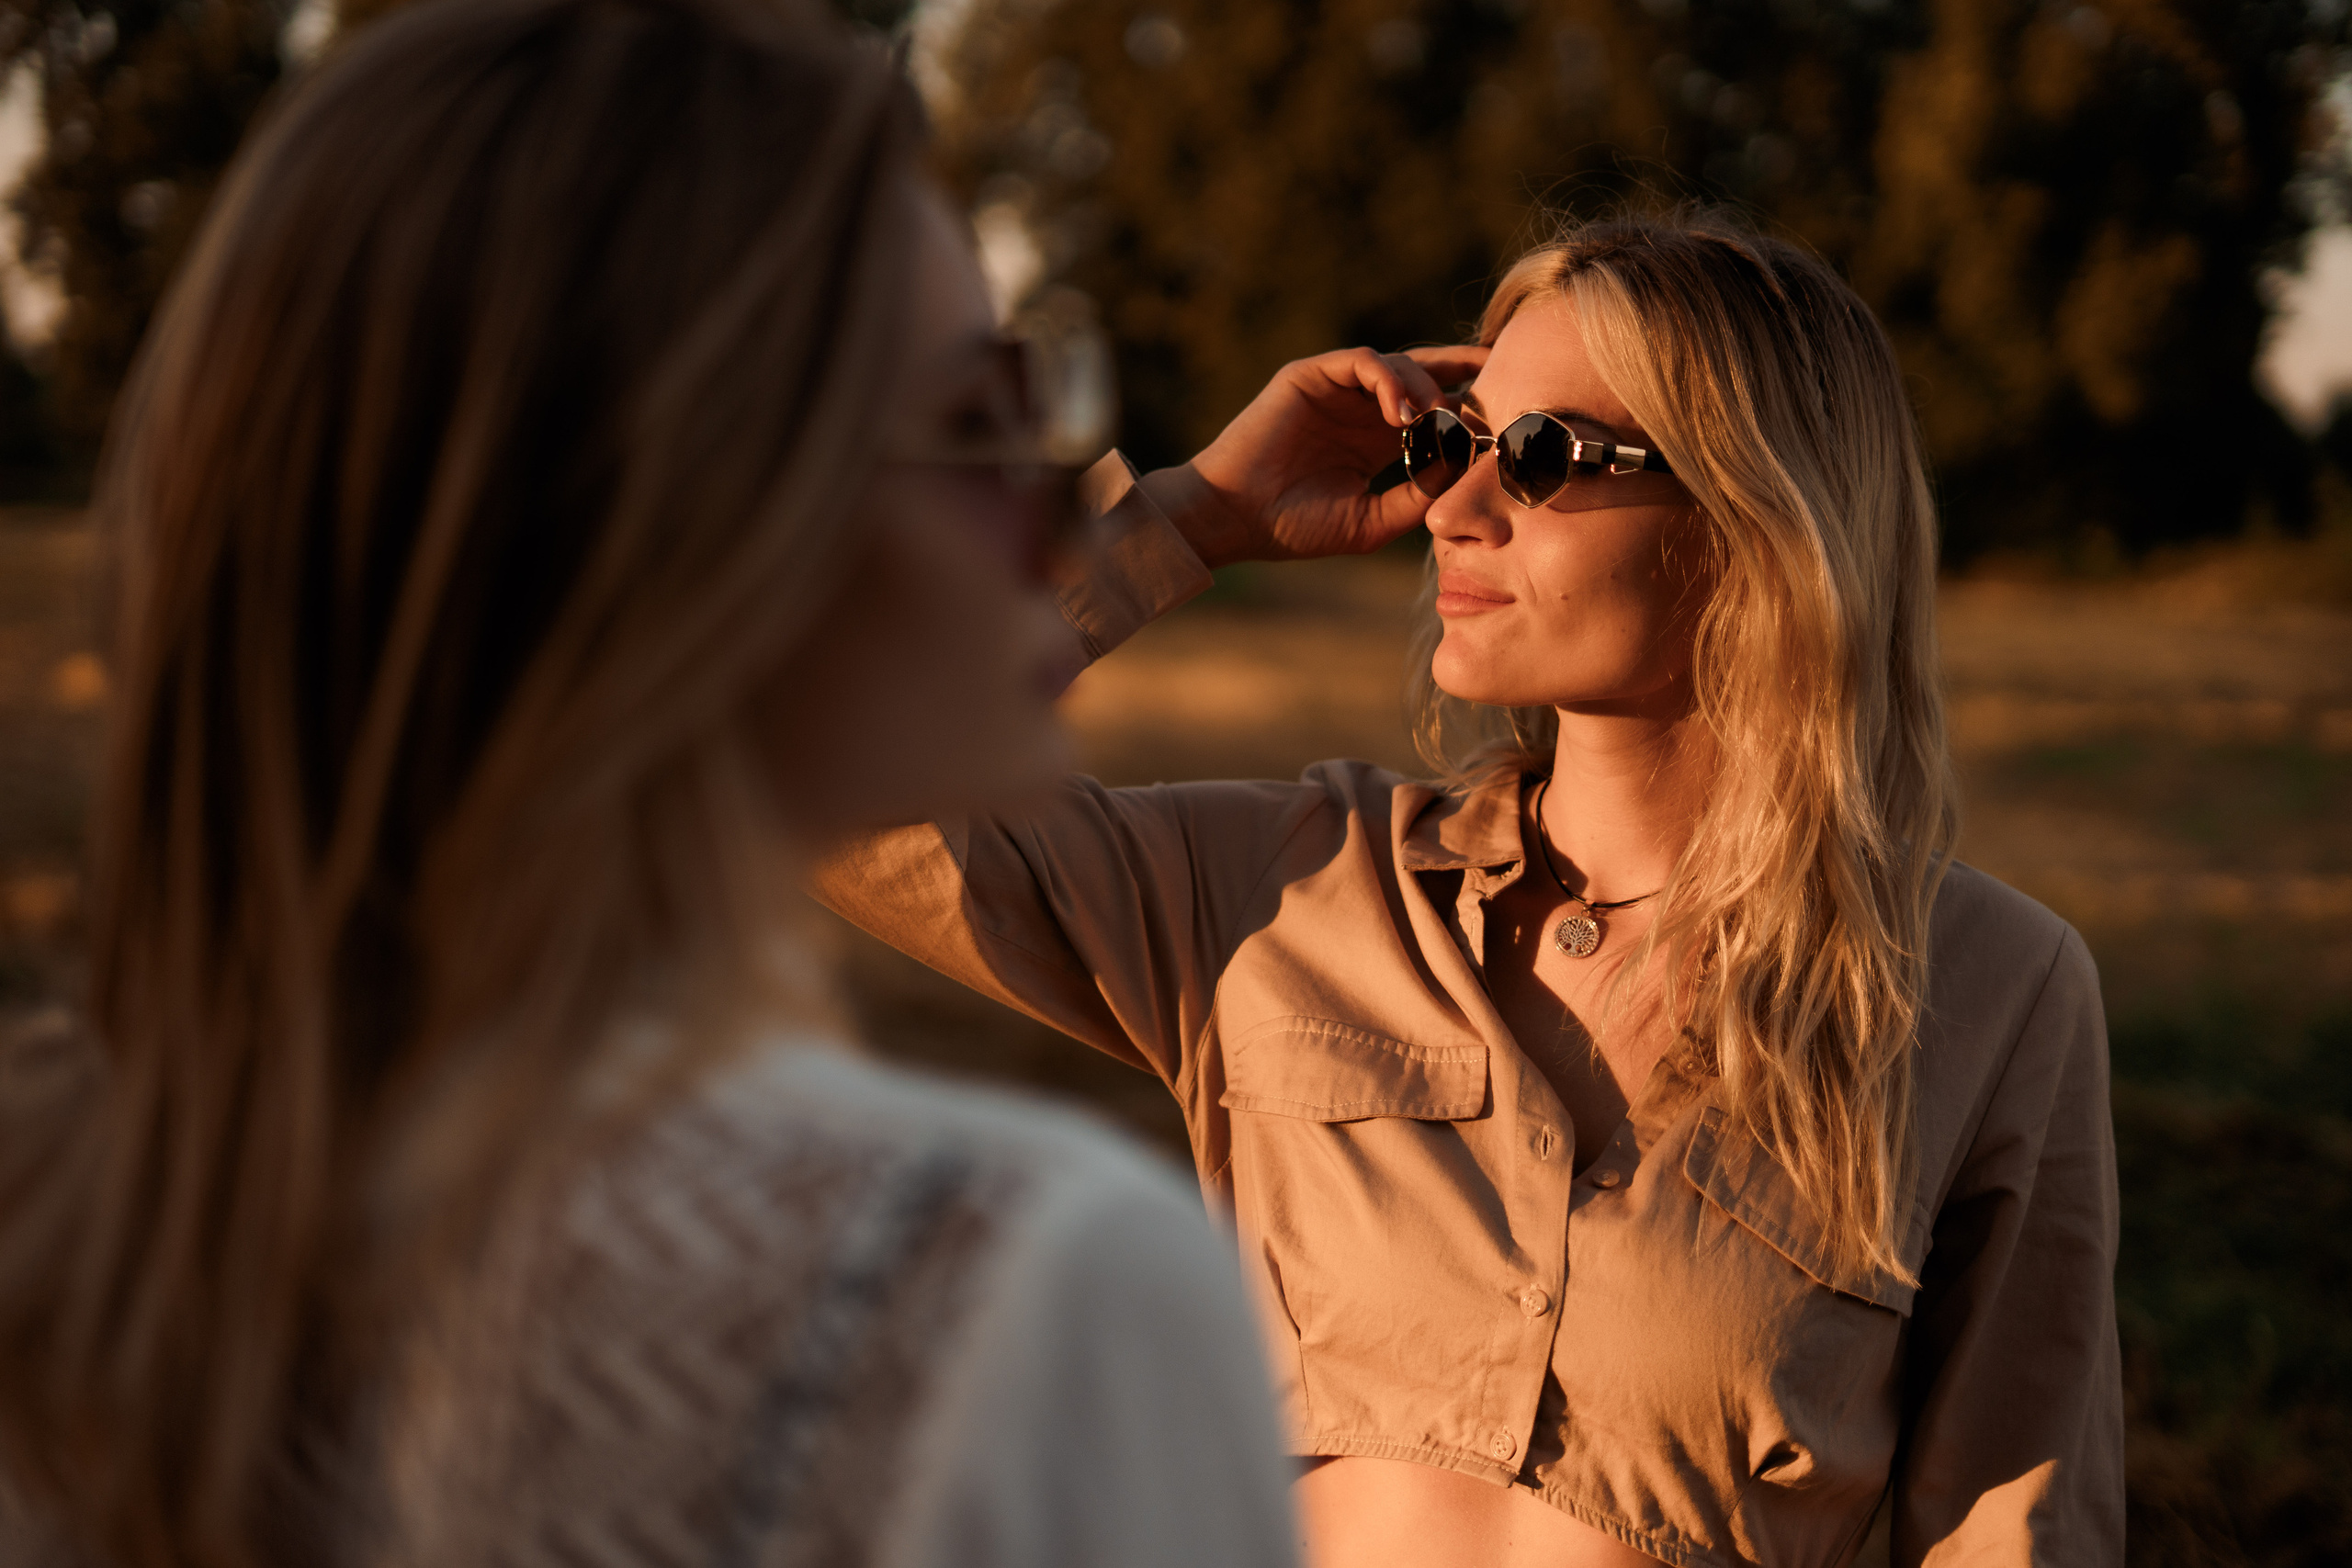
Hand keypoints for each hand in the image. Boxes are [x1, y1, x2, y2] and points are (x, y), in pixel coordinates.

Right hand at [1138, 344, 1488, 568]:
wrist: (1236, 520)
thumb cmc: (1294, 528)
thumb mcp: (1373, 521)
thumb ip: (1418, 497)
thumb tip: (1466, 470)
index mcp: (1375, 440)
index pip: (1433, 410)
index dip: (1468, 409)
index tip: (1504, 421)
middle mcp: (1359, 408)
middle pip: (1424, 372)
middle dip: (1463, 369)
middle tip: (1498, 376)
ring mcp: (1334, 388)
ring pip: (1399, 363)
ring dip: (1425, 387)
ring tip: (1433, 419)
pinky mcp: (1309, 375)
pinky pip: (1362, 362)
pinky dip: (1389, 380)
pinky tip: (1402, 413)